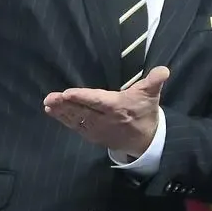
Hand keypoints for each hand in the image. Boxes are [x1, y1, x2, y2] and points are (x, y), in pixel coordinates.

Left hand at [43, 66, 167, 157]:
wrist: (145, 140)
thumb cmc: (145, 112)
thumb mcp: (151, 94)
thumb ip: (154, 81)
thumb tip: (163, 70)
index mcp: (117, 107)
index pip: (97, 101)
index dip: (82, 98)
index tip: (68, 93)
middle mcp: (105, 120)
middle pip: (82, 111)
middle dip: (66, 105)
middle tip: (50, 98)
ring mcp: (97, 129)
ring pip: (76, 119)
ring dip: (61, 112)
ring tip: (48, 104)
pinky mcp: (92, 135)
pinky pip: (75, 126)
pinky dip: (63, 119)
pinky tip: (52, 111)